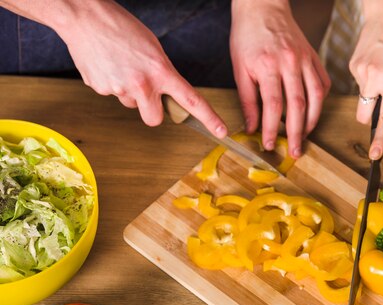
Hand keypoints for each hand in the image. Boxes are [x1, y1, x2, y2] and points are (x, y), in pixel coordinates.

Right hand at [57, 1, 225, 136]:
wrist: (85, 18)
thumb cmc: (121, 28)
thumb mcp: (154, 49)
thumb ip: (162, 74)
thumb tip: (163, 94)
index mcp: (161, 71)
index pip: (191, 100)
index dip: (208, 118)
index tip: (220, 131)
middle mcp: (142, 84)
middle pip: (154, 119)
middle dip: (152, 111)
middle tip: (146, 92)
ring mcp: (119, 89)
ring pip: (130, 104)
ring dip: (129, 92)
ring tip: (121, 66)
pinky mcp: (100, 89)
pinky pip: (112, 94)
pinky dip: (111, 82)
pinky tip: (107, 64)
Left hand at [230, 0, 330, 157]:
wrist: (263, 7)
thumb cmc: (247, 36)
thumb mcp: (240, 68)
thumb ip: (248, 99)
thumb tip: (251, 126)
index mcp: (268, 65)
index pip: (273, 105)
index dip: (272, 129)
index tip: (270, 145)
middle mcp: (290, 63)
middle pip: (298, 105)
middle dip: (296, 133)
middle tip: (295, 152)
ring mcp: (306, 59)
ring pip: (315, 97)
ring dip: (312, 121)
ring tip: (305, 136)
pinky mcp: (314, 57)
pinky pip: (323, 84)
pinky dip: (320, 102)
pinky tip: (313, 113)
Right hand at [349, 0, 382, 159]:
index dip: (381, 139)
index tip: (375, 155)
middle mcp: (375, 77)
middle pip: (364, 116)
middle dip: (372, 118)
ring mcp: (360, 71)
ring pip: (362, 100)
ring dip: (372, 96)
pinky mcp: (351, 66)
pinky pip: (359, 85)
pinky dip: (368, 82)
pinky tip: (376, 64)